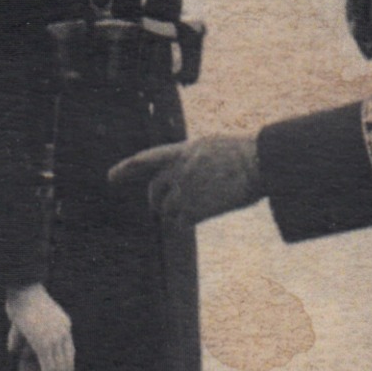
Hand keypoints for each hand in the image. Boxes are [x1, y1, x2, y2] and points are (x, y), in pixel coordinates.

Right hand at [6, 283, 73, 370]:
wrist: (23, 287)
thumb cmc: (21, 300)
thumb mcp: (25, 321)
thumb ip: (21, 337)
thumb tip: (13, 350)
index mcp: (63, 325)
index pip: (69, 352)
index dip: (68, 369)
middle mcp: (63, 332)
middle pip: (67, 361)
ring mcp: (54, 337)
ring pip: (59, 366)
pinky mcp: (43, 341)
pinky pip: (49, 364)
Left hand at [106, 135, 262, 229]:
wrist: (260, 163)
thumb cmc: (247, 154)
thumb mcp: (214, 145)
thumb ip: (195, 157)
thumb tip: (187, 169)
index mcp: (184, 150)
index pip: (146, 159)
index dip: (126, 169)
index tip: (111, 177)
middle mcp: (179, 169)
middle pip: (154, 190)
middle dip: (155, 201)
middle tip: (159, 208)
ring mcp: (186, 189)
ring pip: (167, 210)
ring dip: (177, 214)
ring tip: (196, 210)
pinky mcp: (194, 208)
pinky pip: (180, 223)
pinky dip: (186, 224)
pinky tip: (200, 218)